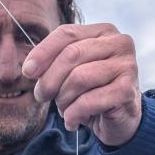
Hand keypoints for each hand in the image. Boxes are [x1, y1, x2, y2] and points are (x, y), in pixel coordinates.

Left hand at [22, 23, 141, 146]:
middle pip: (71, 54)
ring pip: (79, 78)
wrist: (121, 120)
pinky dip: (73, 115)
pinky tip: (73, 122)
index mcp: (104, 32)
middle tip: (42, 97)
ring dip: (63, 99)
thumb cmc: (93, 92)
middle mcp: (119, 43)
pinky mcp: (127, 91)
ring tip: (64, 110)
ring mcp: (126, 66)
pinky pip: (88, 101)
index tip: (27, 72)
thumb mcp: (71, 72)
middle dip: (49, 79)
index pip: (66, 33)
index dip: (42, 52)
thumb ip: (53, 62)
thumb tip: (30, 68)